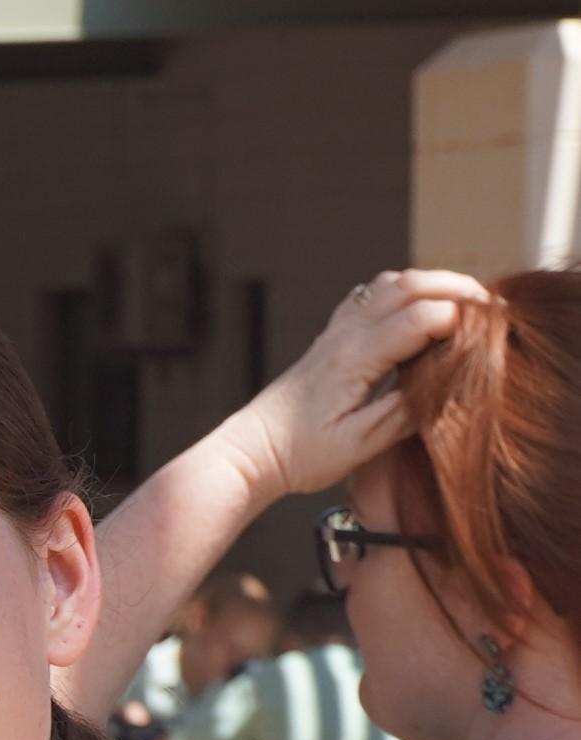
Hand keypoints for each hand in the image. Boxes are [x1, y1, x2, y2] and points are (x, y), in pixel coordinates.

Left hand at [231, 268, 490, 502]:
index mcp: (356, 357)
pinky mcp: (329, 340)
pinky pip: (370, 297)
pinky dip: (403, 292)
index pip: (422, 316)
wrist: (248, 454)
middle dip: (457, 287)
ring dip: (431, 284)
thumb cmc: (298, 456)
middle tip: (491, 307)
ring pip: (389, 283)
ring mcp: (335, 333)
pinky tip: (418, 310)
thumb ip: (405, 413)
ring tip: (462, 305)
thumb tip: (449, 386)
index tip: (491, 331)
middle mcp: (345, 335)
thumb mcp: (359, 445)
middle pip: (409, 283)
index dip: (463, 317)